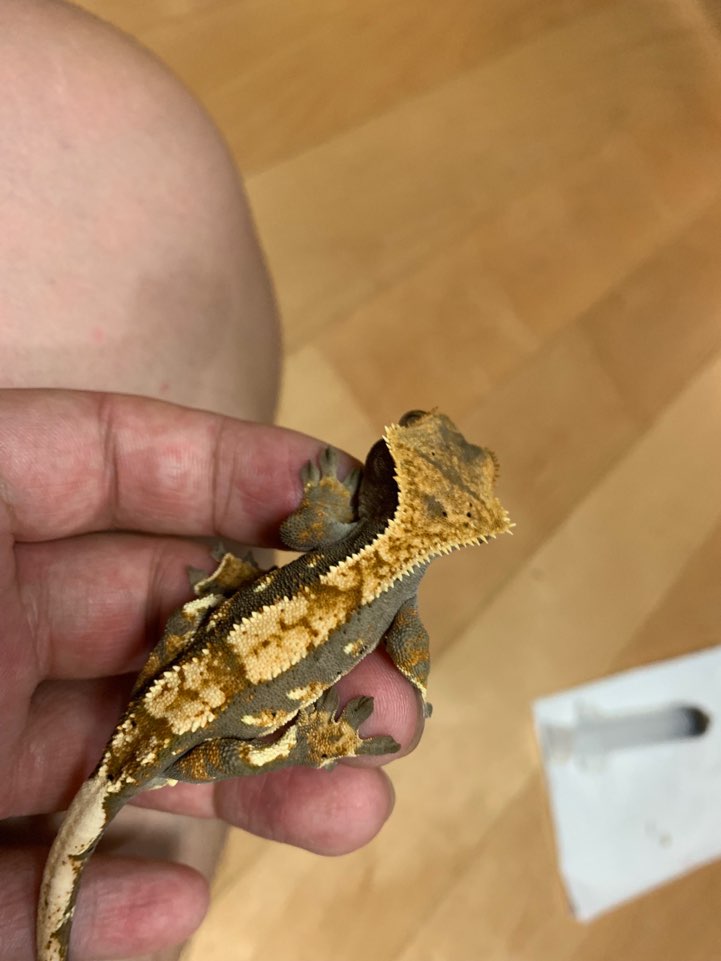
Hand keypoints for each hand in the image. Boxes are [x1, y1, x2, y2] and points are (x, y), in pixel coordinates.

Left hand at [0, 390, 420, 959]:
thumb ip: (60, 471)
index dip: (236, 467)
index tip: (349, 502)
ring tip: (354, 809)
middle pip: (158, 626)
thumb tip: (277, 475)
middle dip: (288, 656)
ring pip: (125, 760)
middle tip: (392, 699)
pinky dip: (100, 906)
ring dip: (243, 786)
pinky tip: (169, 907)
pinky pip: (33, 886)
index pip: (113, 459)